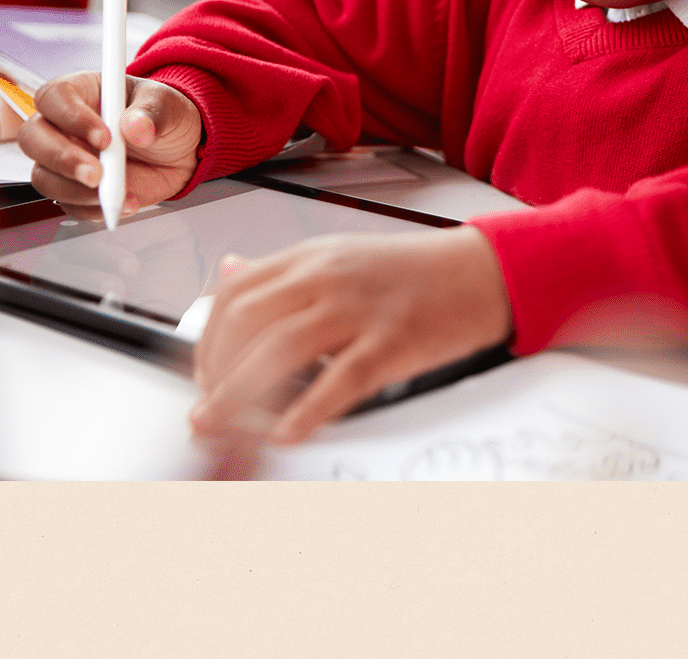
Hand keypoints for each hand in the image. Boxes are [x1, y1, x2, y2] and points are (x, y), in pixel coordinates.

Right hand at [18, 72, 202, 216]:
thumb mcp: (167, 104)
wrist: (179, 151)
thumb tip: (136, 128)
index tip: (104, 138)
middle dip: (62, 159)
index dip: (71, 117)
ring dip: (75, 191)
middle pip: (32, 138)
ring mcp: (64, 159)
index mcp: (80, 92)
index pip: (54, 97)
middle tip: (97, 174)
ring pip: (43, 177)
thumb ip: (152, 112)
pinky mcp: (74, 188)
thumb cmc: (163, 117)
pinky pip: (68, 204)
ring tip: (115, 194)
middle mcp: (63, 125)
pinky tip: (124, 204)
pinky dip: (92, 209)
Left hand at [189, 226, 512, 444]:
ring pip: (279, 351)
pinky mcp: (392, 342)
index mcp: (311, 258)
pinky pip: (338, 382)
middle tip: (206, 410)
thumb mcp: (340, 255)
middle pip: (248, 324)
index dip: (207, 340)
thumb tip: (229, 272)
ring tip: (220, 426)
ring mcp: (360, 309)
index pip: (235, 294)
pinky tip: (287, 433)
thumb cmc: (415, 272)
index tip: (203, 375)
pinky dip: (305, 412)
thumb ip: (283, 271)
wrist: (484, 270)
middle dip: (214, 373)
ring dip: (239, 395)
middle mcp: (328, 278)